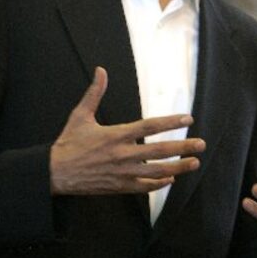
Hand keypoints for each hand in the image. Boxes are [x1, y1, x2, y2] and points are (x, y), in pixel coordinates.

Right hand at [50, 67, 205, 194]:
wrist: (55, 173)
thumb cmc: (69, 143)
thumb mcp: (80, 115)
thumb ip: (95, 93)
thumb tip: (101, 70)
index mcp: (117, 135)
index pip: (150, 126)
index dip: (170, 122)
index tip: (187, 119)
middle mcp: (123, 154)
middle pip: (160, 150)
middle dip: (183, 147)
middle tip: (201, 144)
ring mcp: (123, 172)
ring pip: (157, 171)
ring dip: (178, 167)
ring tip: (194, 163)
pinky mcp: (119, 187)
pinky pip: (144, 187)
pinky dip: (159, 183)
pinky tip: (170, 179)